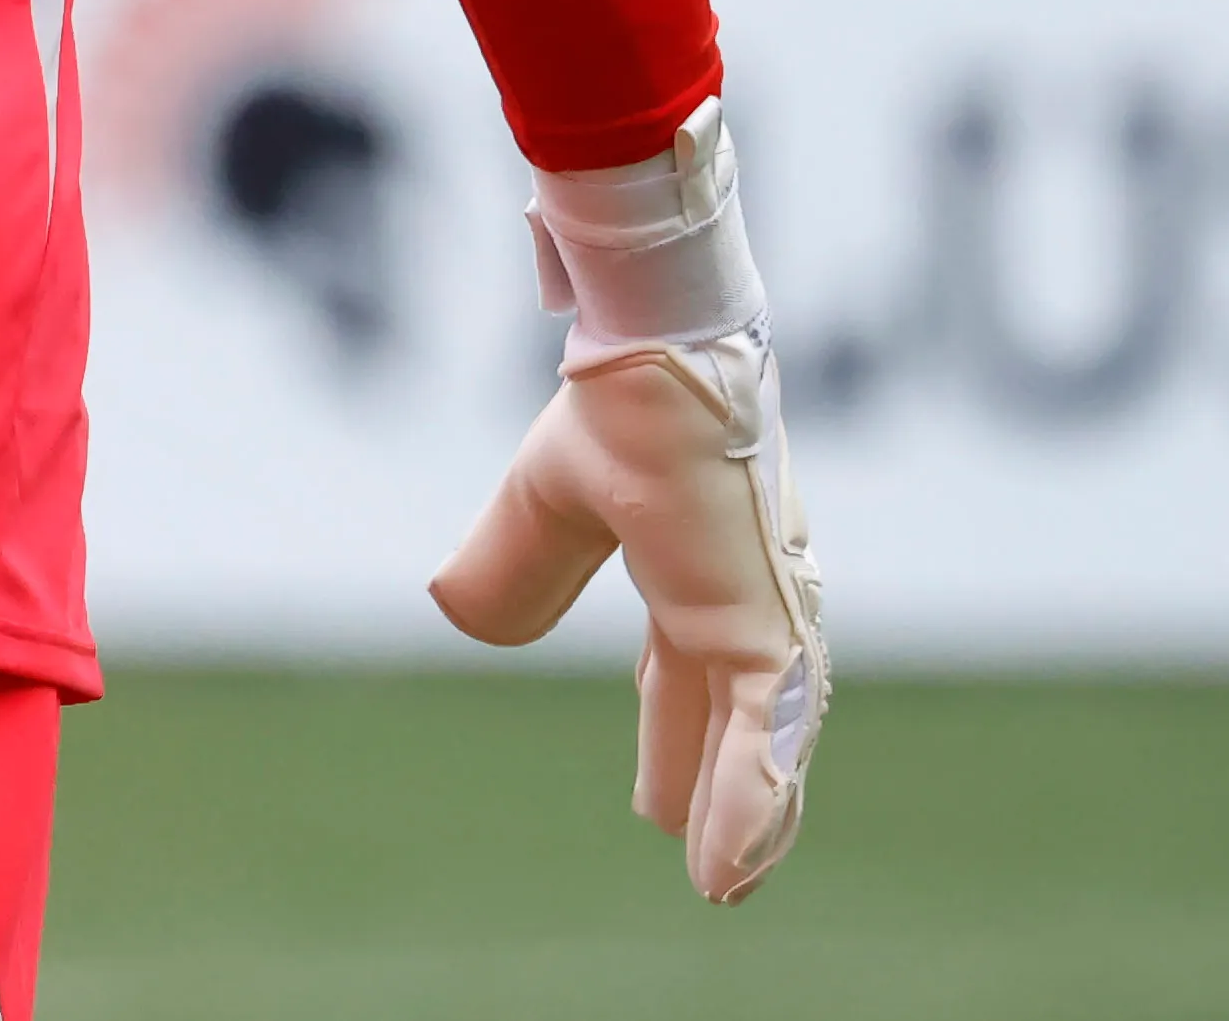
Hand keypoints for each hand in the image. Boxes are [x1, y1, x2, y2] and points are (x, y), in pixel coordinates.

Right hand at [432, 326, 828, 902]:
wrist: (652, 344)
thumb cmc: (616, 396)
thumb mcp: (546, 501)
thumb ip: (512, 562)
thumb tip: (463, 619)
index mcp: (696, 562)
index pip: (686, 671)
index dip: (674, 736)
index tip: (655, 803)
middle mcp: (741, 591)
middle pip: (734, 716)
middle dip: (723, 787)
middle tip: (718, 868)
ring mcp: (759, 609)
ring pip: (762, 739)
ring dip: (746, 815)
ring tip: (729, 884)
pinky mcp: (761, 622)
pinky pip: (764, 732)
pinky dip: (752, 798)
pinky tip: (738, 861)